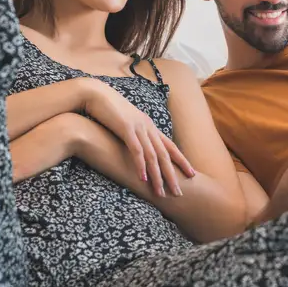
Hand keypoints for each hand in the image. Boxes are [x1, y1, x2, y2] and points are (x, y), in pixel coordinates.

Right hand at [81, 79, 194, 196]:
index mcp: (150, 126)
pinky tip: (143, 178)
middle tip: (179, 192)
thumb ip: (136, 133)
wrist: (96, 94)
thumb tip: (139, 145)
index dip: (182, 160)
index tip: (191, 174)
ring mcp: (138, 128)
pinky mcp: (126, 129)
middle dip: (172, 175)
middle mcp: (148, 127)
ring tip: (161, 192)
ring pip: (153, 155)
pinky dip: (141, 165)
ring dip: (158, 176)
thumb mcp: (127, 122)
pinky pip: (136, 150)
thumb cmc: (109, 109)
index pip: (170, 146)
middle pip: (165, 154)